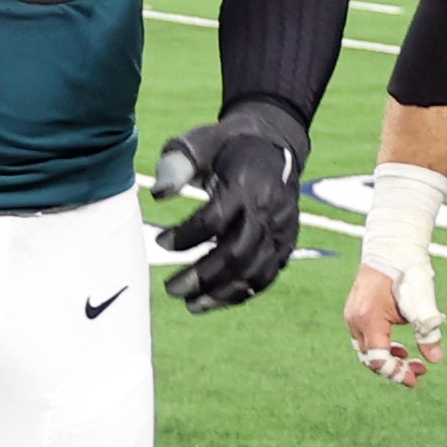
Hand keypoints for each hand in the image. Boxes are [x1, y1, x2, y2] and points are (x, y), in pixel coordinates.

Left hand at [151, 99, 305, 313]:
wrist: (276, 143)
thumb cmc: (227, 145)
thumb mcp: (200, 141)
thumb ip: (177, 163)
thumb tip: (158, 194)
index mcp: (245, 183)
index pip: (216, 219)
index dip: (187, 236)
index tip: (160, 242)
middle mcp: (268, 209)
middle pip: (237, 253)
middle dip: (203, 276)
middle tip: (172, 289)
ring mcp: (281, 228)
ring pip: (255, 271)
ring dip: (221, 293)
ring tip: (190, 304)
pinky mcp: (287, 242)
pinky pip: (267, 275)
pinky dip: (241, 292)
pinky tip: (215, 300)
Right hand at [347, 160, 446, 385]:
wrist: (391, 247)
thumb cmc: (407, 272)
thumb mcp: (422, 304)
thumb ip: (428, 333)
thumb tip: (436, 359)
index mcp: (369, 320)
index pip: (378, 359)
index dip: (396, 374)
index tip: (416, 380)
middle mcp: (355, 320)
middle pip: (370, 358)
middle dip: (394, 369)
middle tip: (419, 372)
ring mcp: (352, 316)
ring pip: (367, 349)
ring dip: (389, 357)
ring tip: (411, 359)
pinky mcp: (355, 311)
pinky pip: (366, 337)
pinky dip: (382, 345)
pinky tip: (400, 345)